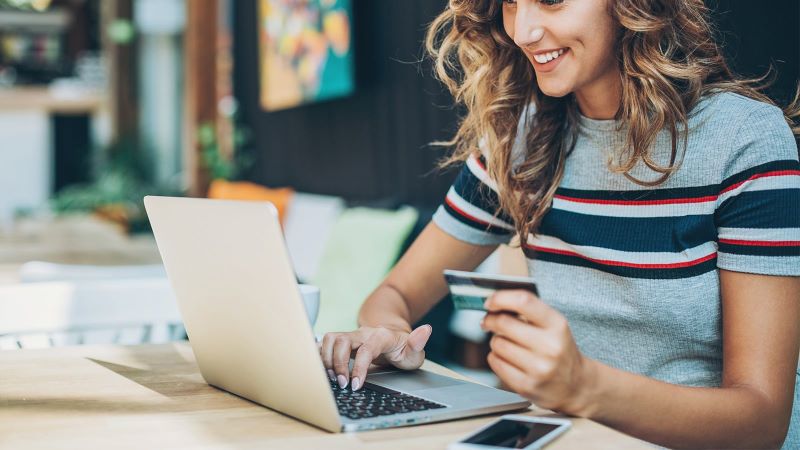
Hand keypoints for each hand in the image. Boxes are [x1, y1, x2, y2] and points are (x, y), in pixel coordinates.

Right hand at [320, 324, 431, 390]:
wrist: (393, 337)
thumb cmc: (403, 348)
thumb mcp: (415, 350)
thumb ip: (418, 343)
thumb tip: (426, 330)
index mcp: (381, 336)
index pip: (366, 349)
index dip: (358, 367)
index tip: (356, 385)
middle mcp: (363, 333)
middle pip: (342, 340)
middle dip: (337, 363)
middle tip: (342, 384)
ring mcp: (351, 335)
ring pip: (330, 338)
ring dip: (326, 359)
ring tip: (332, 378)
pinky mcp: (342, 341)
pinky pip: (325, 343)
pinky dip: (320, 355)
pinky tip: (323, 370)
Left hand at [480, 290, 594, 415]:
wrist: (576, 385)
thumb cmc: (559, 349)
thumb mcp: (554, 325)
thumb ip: (529, 310)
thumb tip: (494, 302)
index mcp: (557, 325)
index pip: (524, 302)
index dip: (500, 298)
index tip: (490, 302)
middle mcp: (550, 347)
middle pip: (504, 323)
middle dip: (491, 320)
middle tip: (488, 321)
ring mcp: (539, 368)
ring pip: (497, 343)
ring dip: (496, 341)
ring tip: (507, 344)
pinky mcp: (526, 386)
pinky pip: (495, 362)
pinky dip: (495, 357)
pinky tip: (507, 358)